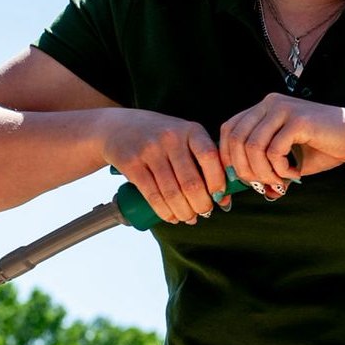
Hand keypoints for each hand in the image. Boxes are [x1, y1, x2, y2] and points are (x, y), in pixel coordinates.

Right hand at [100, 110, 225, 223]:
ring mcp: (149, 151)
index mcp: (191, 130)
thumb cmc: (163, 137)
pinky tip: (171, 217)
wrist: (118, 126)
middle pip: (191, 182)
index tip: (221, 198)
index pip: (210, 157)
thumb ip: (204, 160)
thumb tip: (226, 198)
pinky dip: (165, 212)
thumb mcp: (186, 137)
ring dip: (184, 212)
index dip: (218, 182)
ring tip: (189, 218)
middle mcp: (171, 138)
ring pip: (172, 192)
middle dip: (201, 204)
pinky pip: (152, 195)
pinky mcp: (131, 164)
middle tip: (205, 213)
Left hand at [220, 93, 344, 194]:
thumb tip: (241, 187)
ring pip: (252, 146)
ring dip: (264, 172)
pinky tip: (296, 173)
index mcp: (265, 107)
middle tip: (264, 184)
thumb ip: (264, 166)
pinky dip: (280, 169)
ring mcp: (284, 109)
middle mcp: (271, 103)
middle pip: (237, 139)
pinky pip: (273, 150)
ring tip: (282, 180)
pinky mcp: (298, 120)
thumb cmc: (326, 149)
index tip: (240, 178)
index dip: (228, 156)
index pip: (229, 129)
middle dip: (244, 169)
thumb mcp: (288, 158)